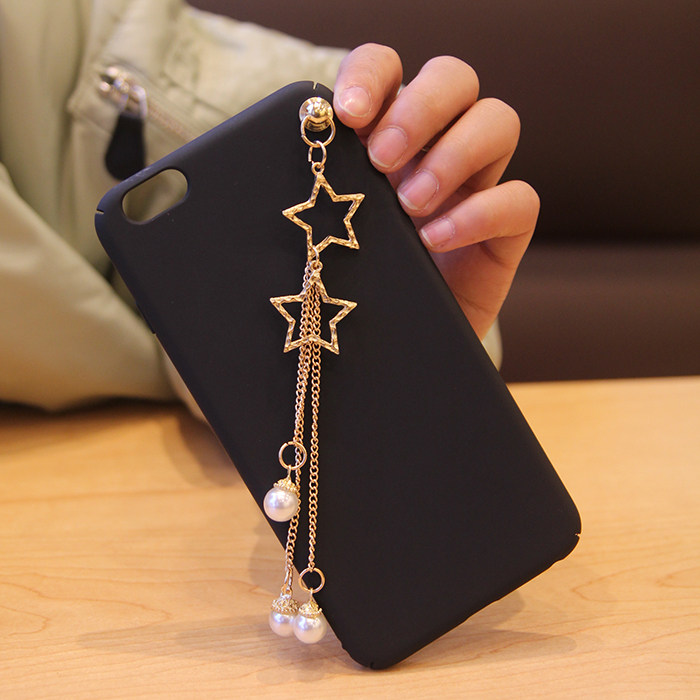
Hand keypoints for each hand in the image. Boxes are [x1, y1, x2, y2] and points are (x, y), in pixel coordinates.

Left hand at [333, 44, 538, 339]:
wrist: (388, 350)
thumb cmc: (351, 287)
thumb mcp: (322, 231)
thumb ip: (314, 189)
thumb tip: (268, 163)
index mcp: (385, 134)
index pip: (389, 70)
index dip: (372, 74)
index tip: (348, 114)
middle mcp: (436, 147)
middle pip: (453, 77)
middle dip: (419, 108)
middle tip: (383, 161)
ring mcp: (476, 185)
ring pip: (498, 119)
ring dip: (453, 153)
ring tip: (411, 204)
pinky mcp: (506, 231)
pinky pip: (520, 198)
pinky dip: (480, 213)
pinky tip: (435, 240)